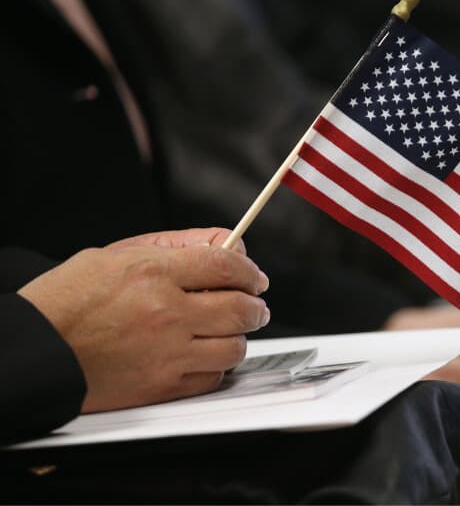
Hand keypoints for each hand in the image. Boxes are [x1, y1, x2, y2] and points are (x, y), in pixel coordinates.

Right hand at [18, 231, 269, 412]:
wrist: (35, 350)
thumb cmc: (68, 300)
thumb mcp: (117, 253)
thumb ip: (178, 244)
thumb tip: (226, 241)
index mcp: (153, 273)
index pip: (227, 264)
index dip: (250, 271)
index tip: (255, 277)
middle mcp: (165, 312)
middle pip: (241, 308)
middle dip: (255, 305)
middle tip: (254, 305)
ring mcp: (166, 353)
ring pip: (234, 347)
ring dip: (238, 337)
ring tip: (227, 331)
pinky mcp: (160, 386)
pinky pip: (212, 378)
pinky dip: (216, 366)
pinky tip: (204, 355)